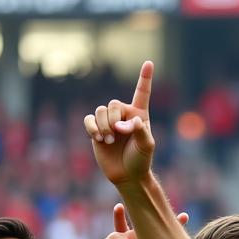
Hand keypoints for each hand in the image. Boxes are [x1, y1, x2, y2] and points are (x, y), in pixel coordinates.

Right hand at [83, 61, 155, 186]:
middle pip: (113, 104)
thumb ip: (140, 130)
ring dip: (104, 126)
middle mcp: (123, 115)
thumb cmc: (141, 161)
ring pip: (100, 111)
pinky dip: (92, 127)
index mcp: (139, 115)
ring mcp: (109, 122)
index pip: (142, 93)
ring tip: (109, 141)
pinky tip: (98, 138)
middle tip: (119, 135)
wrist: (127, 175)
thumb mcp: (147, 146)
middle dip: (114, 120)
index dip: (144, 78)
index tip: (149, 63)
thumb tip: (128, 122)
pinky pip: (89, 119)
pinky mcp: (96, 129)